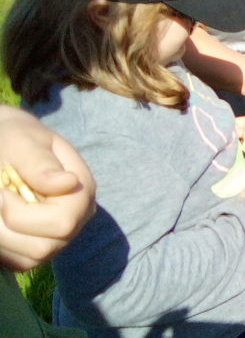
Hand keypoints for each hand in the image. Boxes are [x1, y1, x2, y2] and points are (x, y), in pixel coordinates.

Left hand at [0, 106, 95, 270]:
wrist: (7, 143)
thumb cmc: (14, 137)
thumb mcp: (21, 141)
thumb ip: (40, 163)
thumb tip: (68, 184)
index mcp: (81, 190)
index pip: (62, 223)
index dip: (22, 215)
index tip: (1, 191)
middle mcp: (78, 218)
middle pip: (43, 248)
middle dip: (6, 229)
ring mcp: (60, 236)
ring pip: (30, 259)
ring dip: (1, 238)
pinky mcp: (41, 245)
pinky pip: (20, 262)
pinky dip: (2, 247)